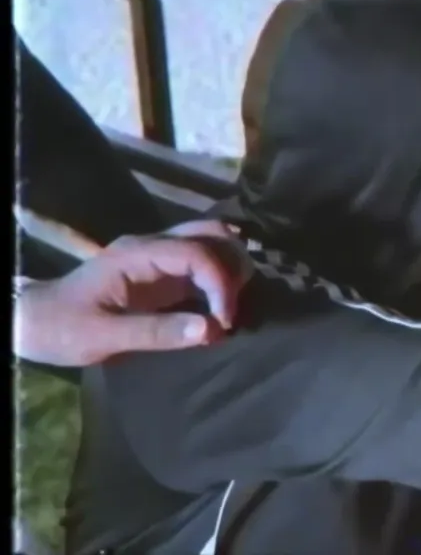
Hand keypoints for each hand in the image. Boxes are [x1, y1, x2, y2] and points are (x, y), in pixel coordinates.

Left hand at [15, 220, 252, 366]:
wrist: (33, 322)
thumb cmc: (64, 328)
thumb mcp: (104, 337)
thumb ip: (157, 332)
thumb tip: (212, 329)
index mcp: (137, 254)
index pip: (196, 252)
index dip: (221, 283)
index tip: (223, 321)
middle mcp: (152, 246)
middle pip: (211, 233)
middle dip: (234, 265)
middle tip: (237, 307)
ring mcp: (158, 257)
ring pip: (211, 242)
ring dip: (231, 269)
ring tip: (231, 308)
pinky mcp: (162, 274)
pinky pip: (202, 264)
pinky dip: (221, 280)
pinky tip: (222, 307)